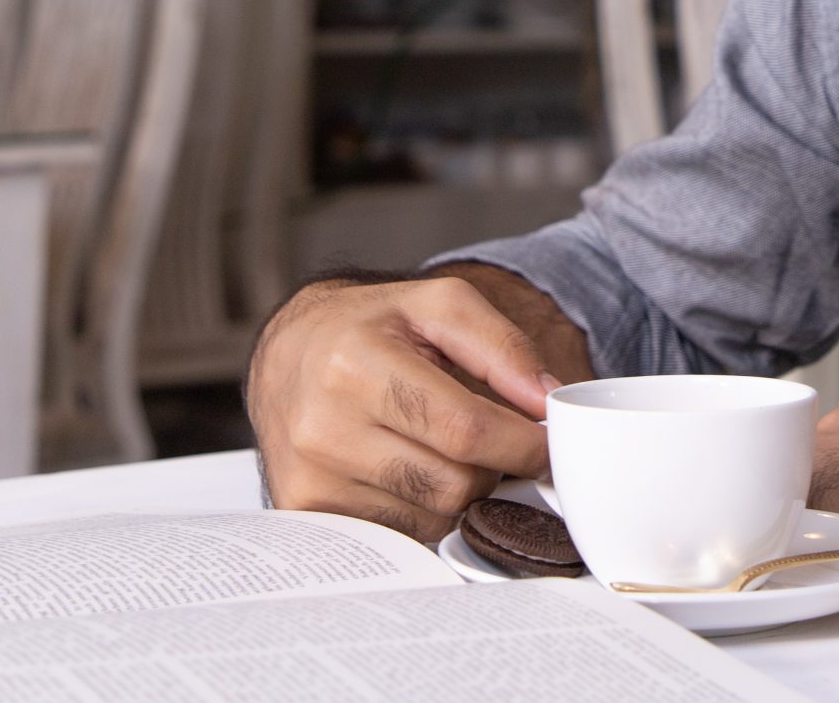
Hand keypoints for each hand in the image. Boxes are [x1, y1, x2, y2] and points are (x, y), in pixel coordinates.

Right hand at [246, 274, 569, 539]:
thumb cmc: (370, 326)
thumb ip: (503, 346)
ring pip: (432, 517)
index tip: (550, 445)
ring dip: (460, 492)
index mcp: (357, 364)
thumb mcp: (439, 305)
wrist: (289, 353)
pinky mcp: (307, 511)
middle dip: (493, 467)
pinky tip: (412, 470)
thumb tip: (549, 400)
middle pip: (454, 483)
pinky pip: (401, 534)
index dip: (523, 445)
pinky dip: (424, 510)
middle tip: (494, 441)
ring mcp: (311, 477)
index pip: (465, 429)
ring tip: (443, 447)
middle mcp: (324, 427)